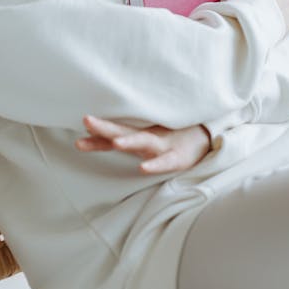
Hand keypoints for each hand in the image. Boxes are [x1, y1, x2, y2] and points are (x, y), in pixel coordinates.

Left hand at [75, 115, 210, 173]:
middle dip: (105, 127)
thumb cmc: (176, 139)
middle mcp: (150, 137)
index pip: (115, 132)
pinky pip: (165, 162)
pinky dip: (155, 164)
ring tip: (116, 142)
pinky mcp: (179, 157)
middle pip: (124, 131)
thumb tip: (98, 138)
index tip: (78, 129)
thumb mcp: (150, 138)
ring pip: (145, 142)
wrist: (210, 137)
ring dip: (130, 141)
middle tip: (87, 120)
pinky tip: (143, 168)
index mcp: (141, 134)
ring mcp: (165, 145)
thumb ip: (128, 138)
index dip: (97, 133)